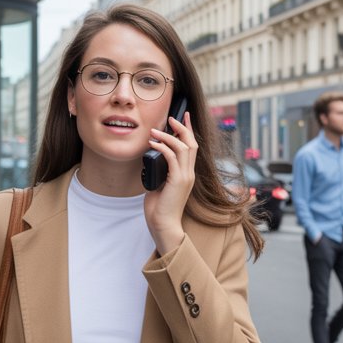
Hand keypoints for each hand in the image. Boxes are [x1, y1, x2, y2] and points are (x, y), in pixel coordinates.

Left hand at [145, 111, 197, 254]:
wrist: (163, 225)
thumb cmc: (159, 208)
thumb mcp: (159, 185)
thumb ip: (159, 172)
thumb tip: (151, 159)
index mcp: (186, 174)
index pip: (192, 148)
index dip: (188, 131)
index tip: (183, 117)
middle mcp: (189, 174)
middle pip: (191, 143)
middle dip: (182, 128)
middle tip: (171, 118)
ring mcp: (185, 177)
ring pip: (183, 148)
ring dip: (168, 136)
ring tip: (154, 131)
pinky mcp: (178, 181)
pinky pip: (172, 158)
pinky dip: (163, 148)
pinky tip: (153, 144)